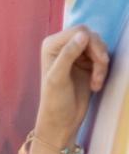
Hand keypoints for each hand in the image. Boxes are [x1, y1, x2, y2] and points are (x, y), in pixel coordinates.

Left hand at [35, 24, 109, 145]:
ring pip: (99, 47)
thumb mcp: (58, 78)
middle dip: (99, 55)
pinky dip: (102, 71)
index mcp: (52, 45)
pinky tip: (95, 86)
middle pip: (91, 37)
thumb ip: (68, 54)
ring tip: (96, 84)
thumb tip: (83, 34)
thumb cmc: (55, 102)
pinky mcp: (85, 64)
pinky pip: (101, 58)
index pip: (80, 31)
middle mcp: (62, 46)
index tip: (100, 60)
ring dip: (101, 65)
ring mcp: (75, 54)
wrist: (61, 122)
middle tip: (100, 73)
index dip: (93, 43)